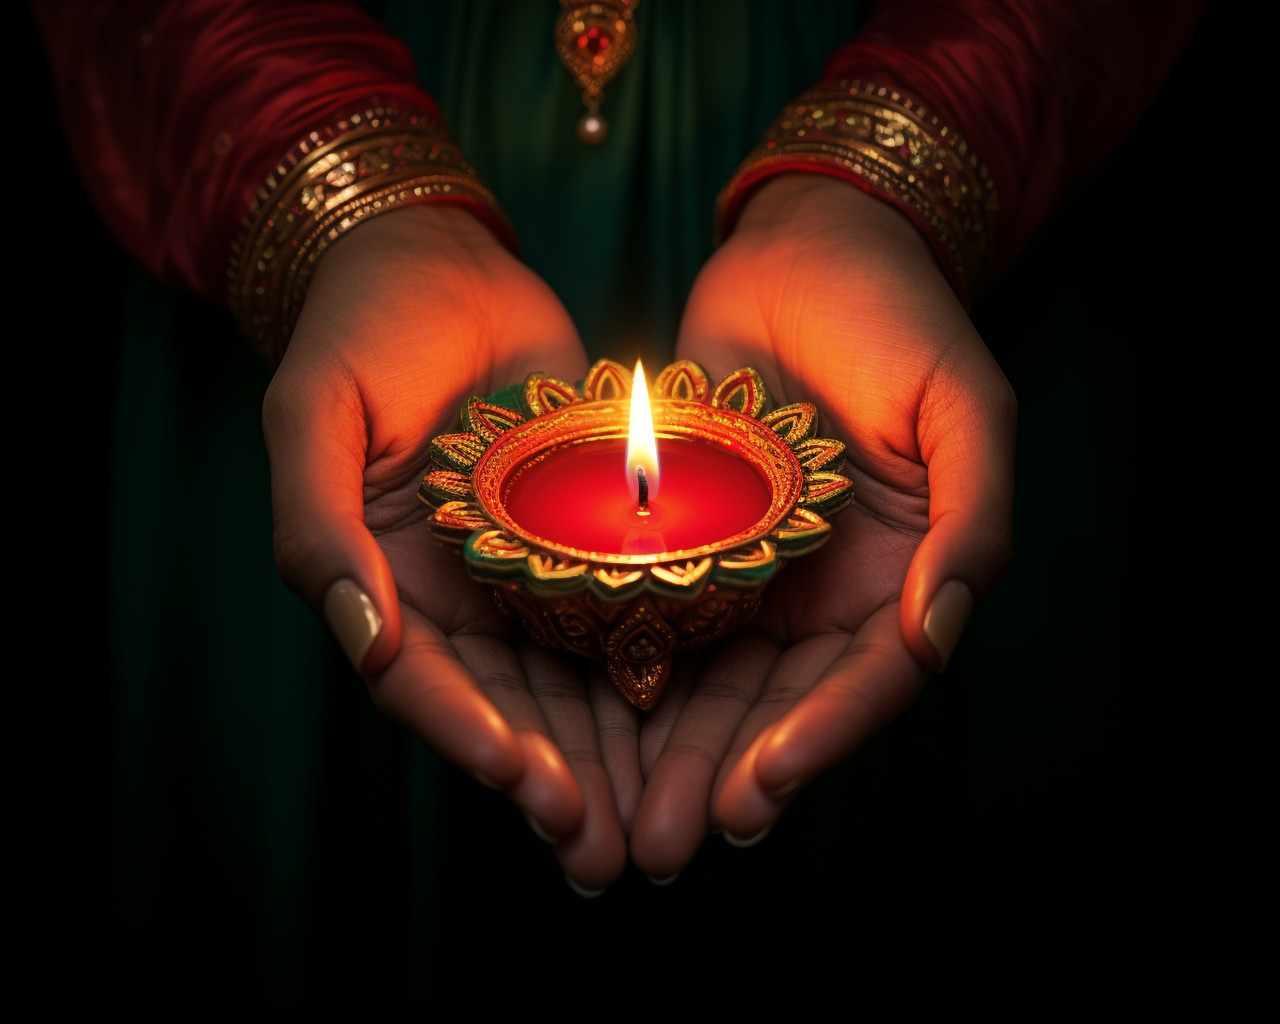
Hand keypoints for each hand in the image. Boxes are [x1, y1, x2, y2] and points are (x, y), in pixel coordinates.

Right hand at [262, 204, 624, 889]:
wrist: (436, 267)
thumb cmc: (358, 333)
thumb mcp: (313, 415)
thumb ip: (317, 523)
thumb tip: (356, 632)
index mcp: (383, 586)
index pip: (426, 683)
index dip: (472, 737)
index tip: (529, 784)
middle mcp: (455, 598)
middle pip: (507, 708)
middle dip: (555, 782)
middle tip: (606, 850)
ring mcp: (523, 574)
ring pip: (571, 683)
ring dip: (609, 757)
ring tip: (656, 823)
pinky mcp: (586, 540)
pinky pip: (621, 612)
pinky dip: (653, 670)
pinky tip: (697, 722)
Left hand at [610, 176, 1015, 877]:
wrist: (809, 248)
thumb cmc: (902, 319)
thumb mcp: (966, 410)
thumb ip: (973, 521)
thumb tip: (936, 634)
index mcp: (901, 578)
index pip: (862, 684)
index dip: (814, 744)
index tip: (752, 796)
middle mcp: (825, 593)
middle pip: (774, 706)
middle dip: (719, 776)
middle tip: (661, 845)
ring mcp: (754, 572)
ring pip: (707, 682)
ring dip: (663, 752)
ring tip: (612, 820)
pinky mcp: (688, 540)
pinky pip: (653, 616)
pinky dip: (623, 673)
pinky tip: (579, 726)